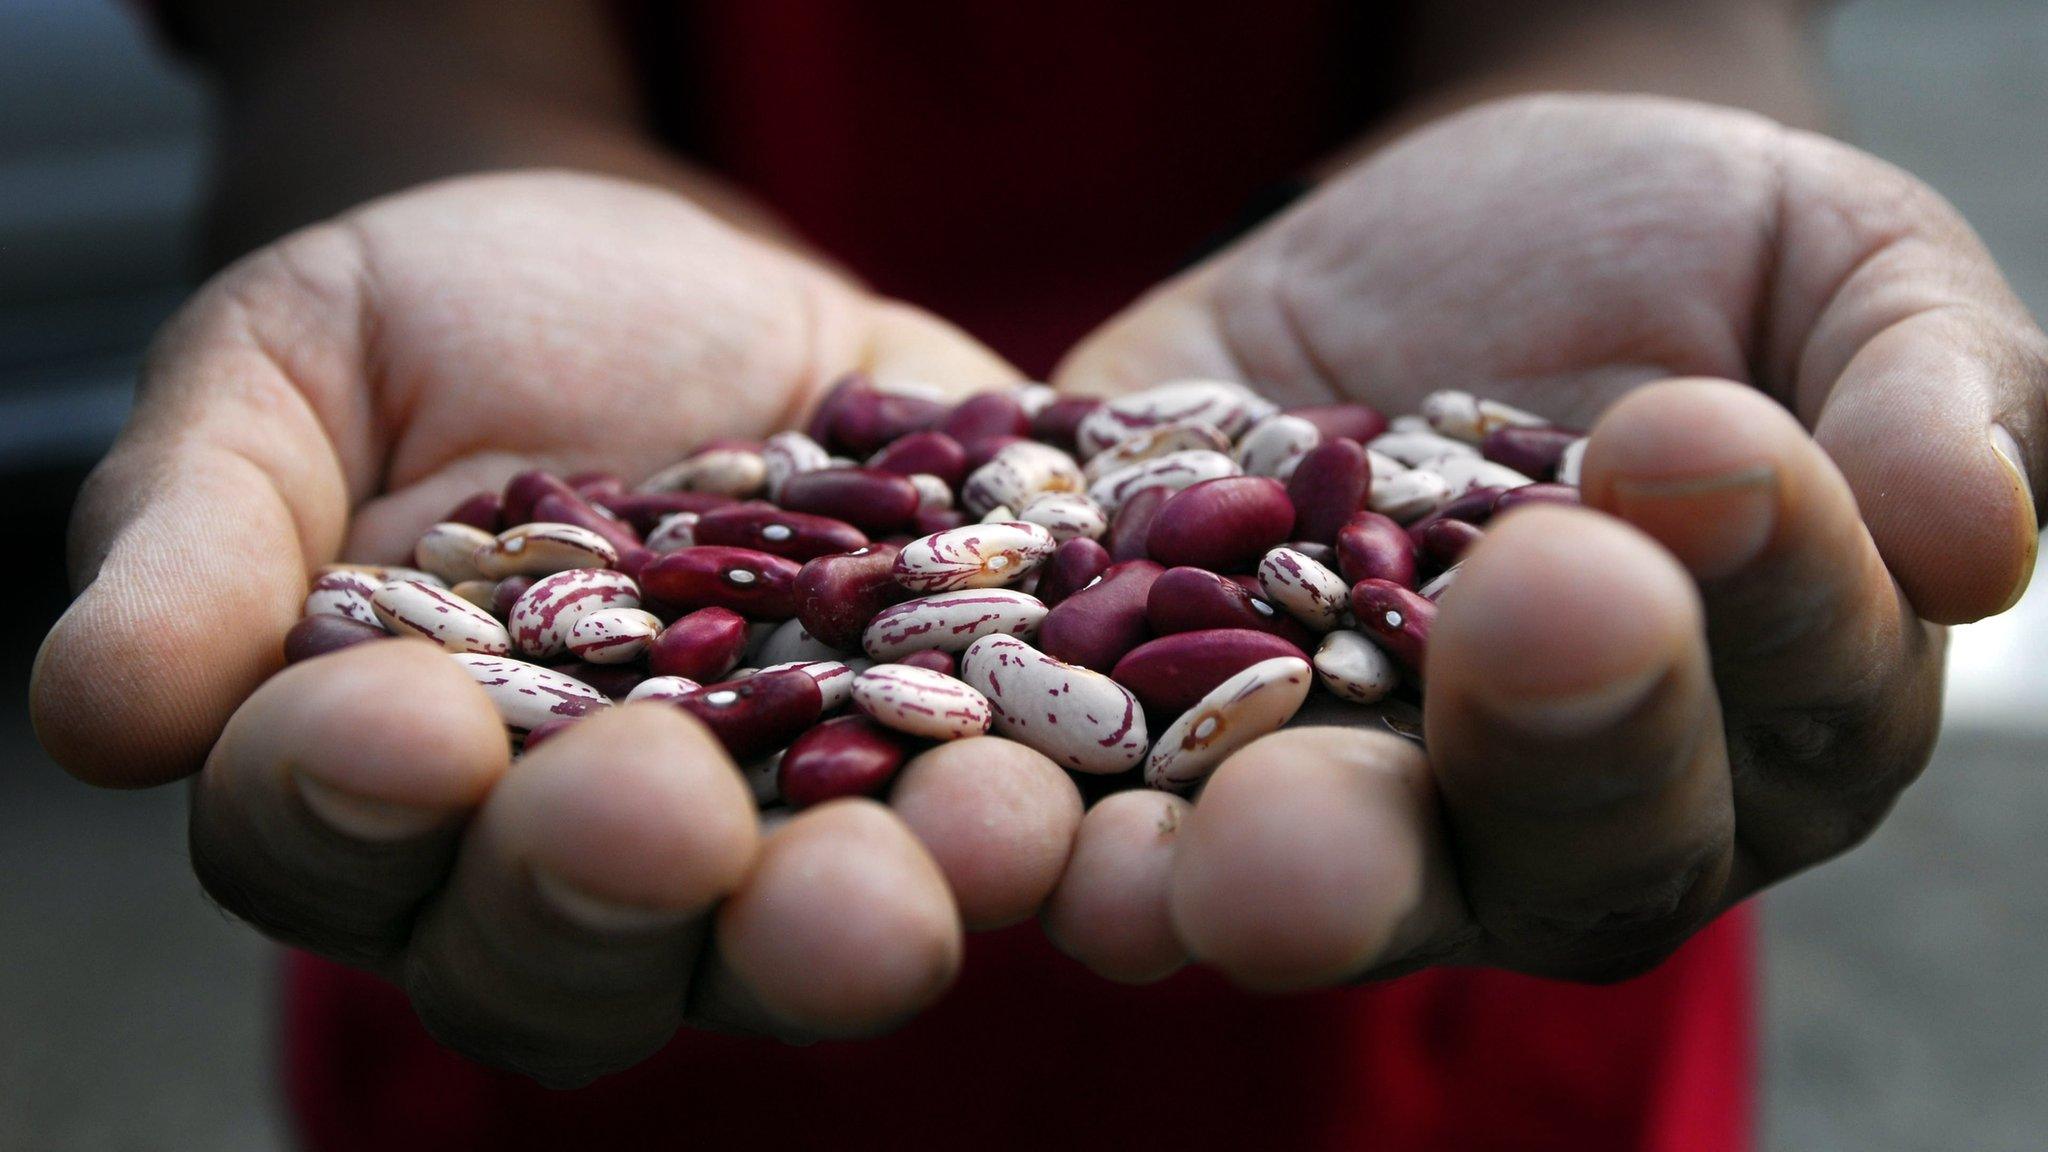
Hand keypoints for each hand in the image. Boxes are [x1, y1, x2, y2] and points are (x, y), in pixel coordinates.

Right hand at [29, 172, 1083, 1080]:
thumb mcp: (283, 379)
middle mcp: (571, 854)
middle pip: (567, 946)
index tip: (397, 729)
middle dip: (609, 893)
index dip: (355, 805)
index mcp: (379, 784)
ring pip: (784, 931)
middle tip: (659, 819)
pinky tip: (1057, 794)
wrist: (653, 282)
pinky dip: (1021, 822)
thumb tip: (97, 712)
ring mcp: (770, 824)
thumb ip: (196, 539)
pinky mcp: (938, 753)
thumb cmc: (430, 329)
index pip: (337, 841)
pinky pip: (977, 815)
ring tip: (932, 849)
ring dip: (854, 911)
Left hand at [1045, 95, 2045, 985]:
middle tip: (1519, 634)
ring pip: (1319, 868)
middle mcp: (1546, 794)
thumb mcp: (1844, 276)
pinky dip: (1054, 806)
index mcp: (1759, 713)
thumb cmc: (1693, 260)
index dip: (1764, 593)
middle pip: (1552, 842)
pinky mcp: (1143, 712)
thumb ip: (1925, 395)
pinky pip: (1102, 791)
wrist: (1455, 234)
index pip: (1781, 697)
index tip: (1704, 449)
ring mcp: (1334, 772)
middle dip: (1532, 756)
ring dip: (1267, 872)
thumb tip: (1976, 535)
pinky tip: (1005, 803)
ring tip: (1215, 858)